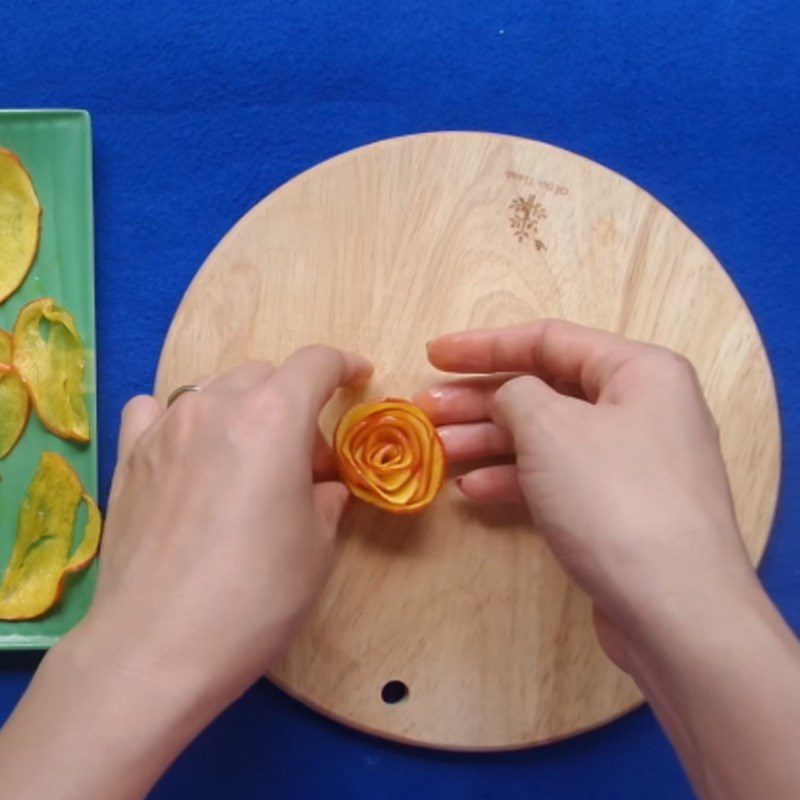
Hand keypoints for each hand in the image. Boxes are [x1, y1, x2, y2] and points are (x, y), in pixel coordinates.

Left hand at [84, 347, 370, 705]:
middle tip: (305, 460)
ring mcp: (165, 429)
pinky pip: (156, 412)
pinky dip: (181, 419)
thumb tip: (321, 486)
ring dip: (244, 409)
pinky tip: (186, 452)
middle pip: (265, 375)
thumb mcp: (316, 548)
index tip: (359, 378)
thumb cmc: (255, 596)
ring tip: (249, 460)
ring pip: (214, 389)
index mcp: (274, 418)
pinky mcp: (128, 457)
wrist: (157, 646)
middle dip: (295, 402)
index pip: (316, 363)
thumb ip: (325, 499)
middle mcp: (216, 407)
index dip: (344, 365)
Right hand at [417, 320, 758, 665]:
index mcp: (638, 370)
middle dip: (479, 399)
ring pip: (547, 438)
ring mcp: (631, 463)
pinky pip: (558, 478)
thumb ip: (516, 395)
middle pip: (544, 390)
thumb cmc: (612, 497)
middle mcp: (640, 409)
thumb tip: (508, 398)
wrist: (675, 609)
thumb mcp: (551, 428)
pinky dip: (516, 480)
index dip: (484, 344)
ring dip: (489, 442)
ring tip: (436, 450)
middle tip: (424, 409)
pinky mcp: (619, 509)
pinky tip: (473, 490)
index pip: (549, 339)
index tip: (433, 354)